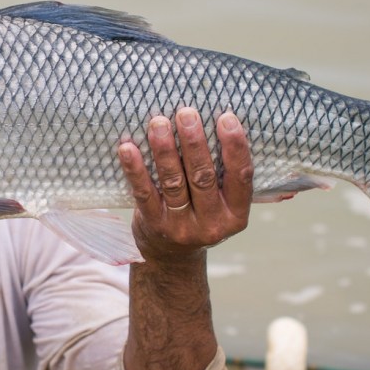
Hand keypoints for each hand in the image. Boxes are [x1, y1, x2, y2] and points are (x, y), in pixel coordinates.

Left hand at [118, 108, 252, 261]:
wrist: (171, 257)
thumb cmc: (200, 212)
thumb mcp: (222, 202)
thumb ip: (223, 173)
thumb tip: (218, 118)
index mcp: (236, 214)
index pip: (240, 177)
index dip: (235, 146)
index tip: (226, 117)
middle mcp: (212, 223)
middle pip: (203, 177)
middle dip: (194, 143)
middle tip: (186, 113)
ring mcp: (181, 227)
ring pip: (173, 183)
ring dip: (165, 150)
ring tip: (158, 122)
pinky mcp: (154, 225)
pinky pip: (144, 193)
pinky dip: (135, 169)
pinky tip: (128, 148)